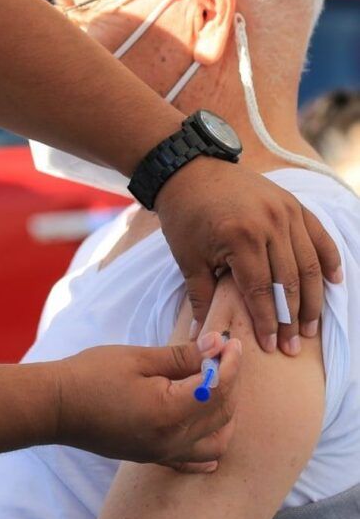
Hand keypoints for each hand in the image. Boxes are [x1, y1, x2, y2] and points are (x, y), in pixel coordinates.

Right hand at [52, 337, 241, 466]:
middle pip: (221, 415)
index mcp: (170, 412)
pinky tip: (213, 434)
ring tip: (219, 387)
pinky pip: (192, 460)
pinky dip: (209, 446)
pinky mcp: (152, 456)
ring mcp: (162, 452)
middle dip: (231, 383)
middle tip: (225, 356)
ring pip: (215, 441)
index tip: (231, 343)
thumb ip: (183, 355)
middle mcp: (172, 439)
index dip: (230, 364)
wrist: (56, 407)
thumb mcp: (139, 358)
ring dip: (226, 415)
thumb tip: (217, 344)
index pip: (218, 389)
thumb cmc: (92, 375)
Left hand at [155, 158, 341, 354]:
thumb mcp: (187, 259)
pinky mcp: (292, 202)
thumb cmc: (185, 216)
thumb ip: (201, 297)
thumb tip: (203, 335)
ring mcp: (285, 211)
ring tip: (309, 327)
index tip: (270, 346)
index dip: (268, 322)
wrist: (189, 171)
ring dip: (312, 299)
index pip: (261, 291)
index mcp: (241, 238)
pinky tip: (333, 283)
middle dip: (291, 319)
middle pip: (289, 281)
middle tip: (293, 346)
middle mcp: (269, 223)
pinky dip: (329, 259)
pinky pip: (318, 235)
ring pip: (308, 263)